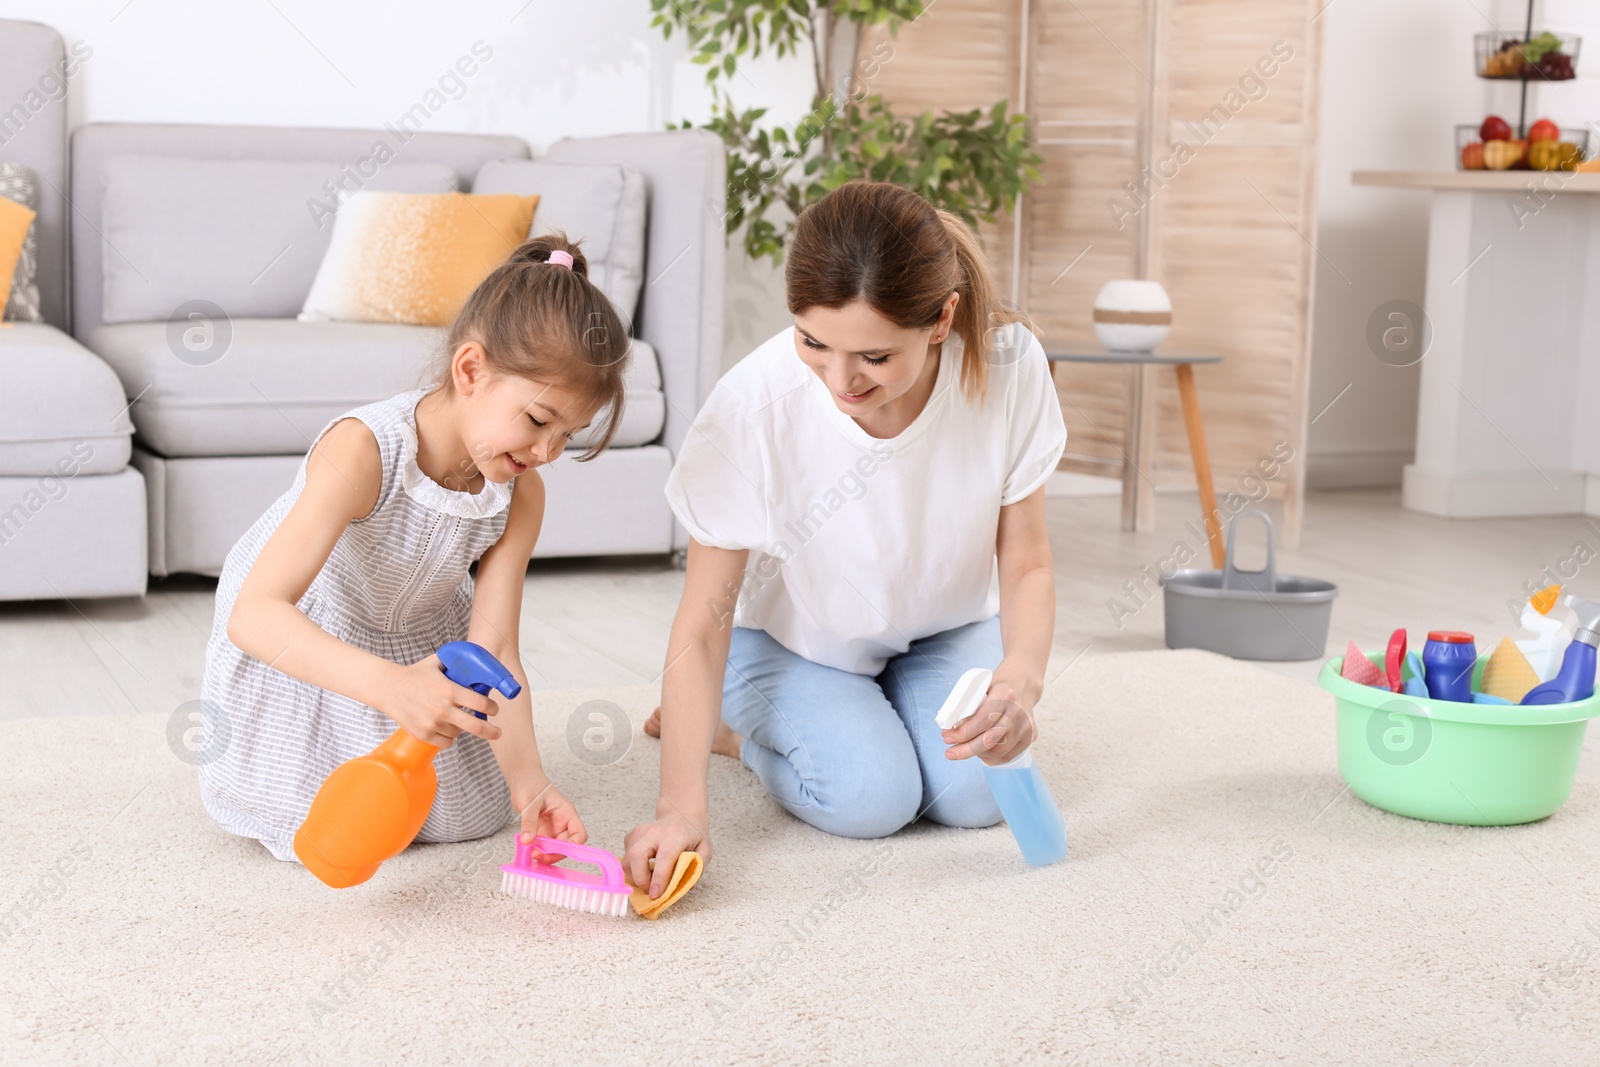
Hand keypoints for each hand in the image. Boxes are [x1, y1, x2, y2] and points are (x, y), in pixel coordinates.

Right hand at [379, 654, 501, 747]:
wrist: (388, 687)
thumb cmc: (414, 674)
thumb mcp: (437, 663)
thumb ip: (456, 663)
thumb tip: (476, 659)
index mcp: (449, 690)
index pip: (480, 703)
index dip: (492, 708)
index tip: (494, 709)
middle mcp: (442, 709)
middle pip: (476, 726)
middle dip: (492, 731)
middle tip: (497, 732)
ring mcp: (432, 724)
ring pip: (459, 733)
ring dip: (462, 728)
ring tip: (457, 719)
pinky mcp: (423, 734)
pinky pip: (445, 742)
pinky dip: (449, 737)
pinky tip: (447, 728)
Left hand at [513, 780, 586, 864]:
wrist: (522, 779)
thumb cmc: (531, 784)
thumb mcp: (530, 803)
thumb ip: (529, 822)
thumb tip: (527, 841)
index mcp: (566, 813)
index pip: (579, 834)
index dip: (573, 845)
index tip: (558, 851)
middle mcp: (562, 823)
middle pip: (567, 845)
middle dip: (554, 853)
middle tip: (538, 856)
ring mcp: (552, 828)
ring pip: (555, 848)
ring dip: (545, 854)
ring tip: (532, 854)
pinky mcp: (542, 831)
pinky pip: (544, 846)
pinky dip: (538, 851)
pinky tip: (529, 851)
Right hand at [624, 811, 710, 898]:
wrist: (681, 814)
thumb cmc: (693, 834)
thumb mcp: (704, 849)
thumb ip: (697, 868)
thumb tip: (684, 887)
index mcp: (675, 836)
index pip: (664, 858)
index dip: (659, 878)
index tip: (655, 895)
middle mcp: (654, 832)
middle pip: (636, 856)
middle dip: (640, 879)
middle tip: (651, 891)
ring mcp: (639, 832)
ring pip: (627, 860)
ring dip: (635, 877)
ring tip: (650, 880)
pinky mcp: (631, 836)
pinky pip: (625, 858)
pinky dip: (632, 869)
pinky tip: (645, 868)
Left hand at [940, 679, 1035, 764]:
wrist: (1022, 687)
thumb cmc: (996, 689)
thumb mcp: (981, 690)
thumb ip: (968, 708)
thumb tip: (949, 732)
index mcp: (1005, 694)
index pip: (983, 720)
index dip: (964, 733)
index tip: (948, 738)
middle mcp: (1018, 711)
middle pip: (990, 739)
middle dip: (966, 750)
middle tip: (950, 753)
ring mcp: (1026, 726)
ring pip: (998, 751)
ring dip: (977, 754)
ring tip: (966, 749)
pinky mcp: (1031, 736)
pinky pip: (1007, 756)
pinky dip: (990, 757)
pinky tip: (981, 752)